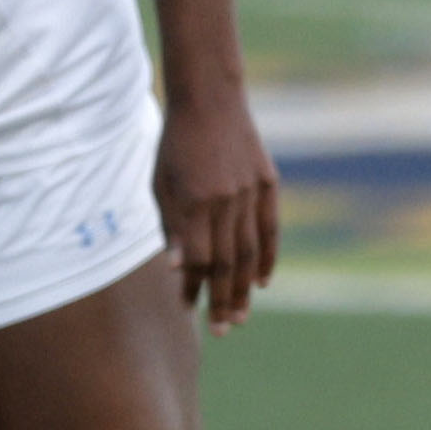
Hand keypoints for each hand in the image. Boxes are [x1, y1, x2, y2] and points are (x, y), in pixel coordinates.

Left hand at [158, 87, 281, 327]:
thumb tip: (177, 267)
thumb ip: (171, 225)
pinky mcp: (268, 182)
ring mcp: (251, 191)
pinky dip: (268, 257)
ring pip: (250, 251)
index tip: (186, 307)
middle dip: (223, 299)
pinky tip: (263, 281)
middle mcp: (226, 200)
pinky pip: (270, 228)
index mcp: (195, 201)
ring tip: (241, 317)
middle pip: (228, 262)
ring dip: (245, 288)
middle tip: (222, 330)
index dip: (193, 285)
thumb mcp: (161, 183)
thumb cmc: (175, 143)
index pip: (198, 258)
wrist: (210, 98)